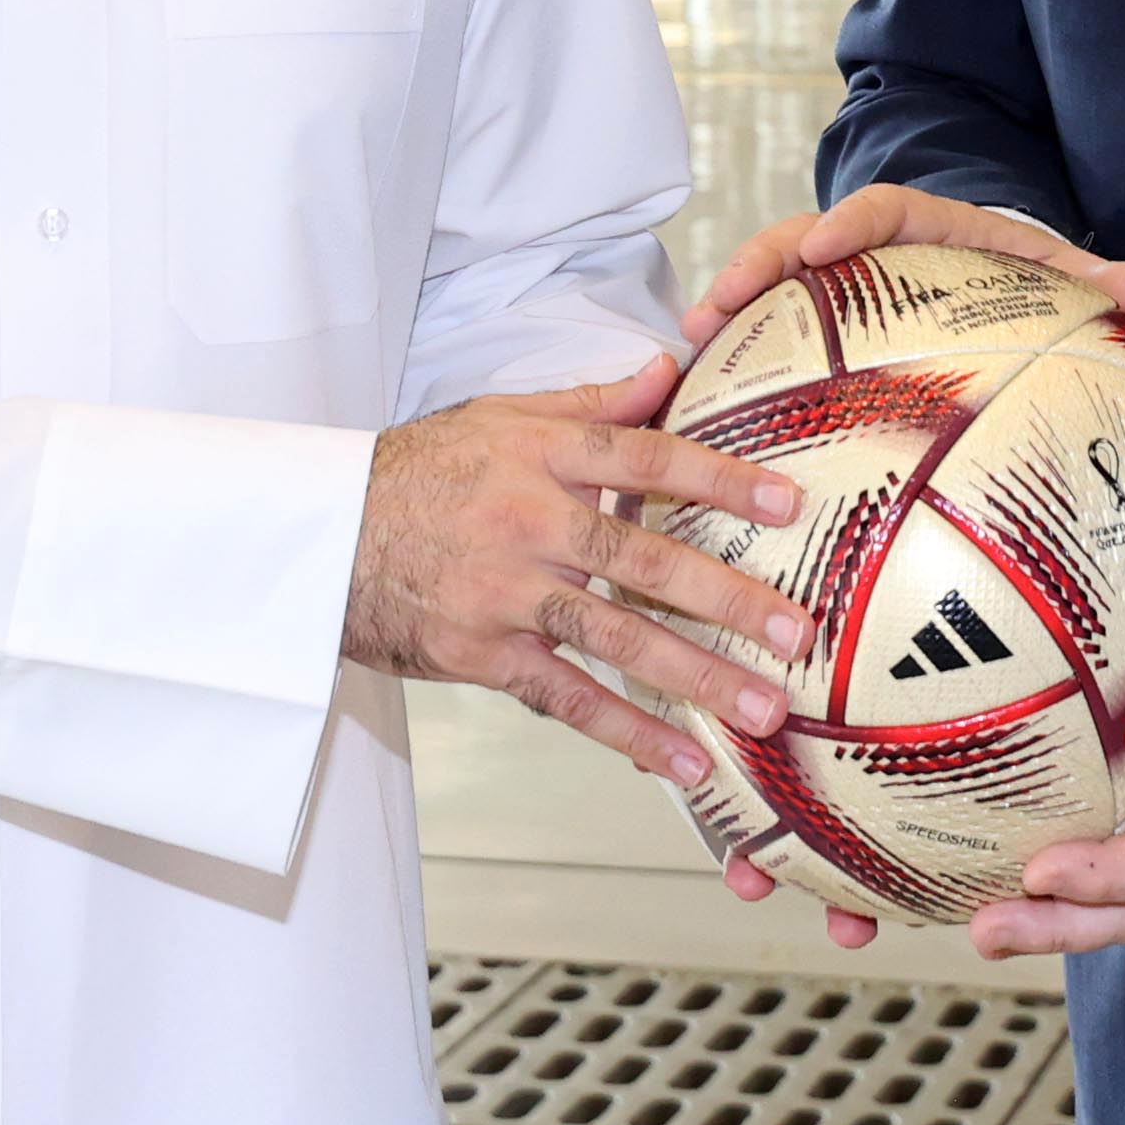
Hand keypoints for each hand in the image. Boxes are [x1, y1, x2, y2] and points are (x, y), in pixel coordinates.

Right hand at [344, 360, 815, 793]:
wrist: (326, 537)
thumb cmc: (423, 470)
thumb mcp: (500, 416)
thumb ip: (590, 401)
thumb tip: (668, 365)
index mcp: (541, 454)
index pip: (645, 458)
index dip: (718, 479)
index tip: (788, 503)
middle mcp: (530, 522)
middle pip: (641, 559)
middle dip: (726, 597)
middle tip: (797, 628)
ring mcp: (508, 595)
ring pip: (614, 636)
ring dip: (694, 675)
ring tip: (761, 707)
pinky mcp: (484, 655)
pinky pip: (567, 698)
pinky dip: (626, 732)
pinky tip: (682, 760)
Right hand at [679, 183, 1124, 353]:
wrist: (978, 276)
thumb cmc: (1011, 275)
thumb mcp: (1050, 271)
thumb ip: (1091, 281)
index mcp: (920, 227)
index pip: (881, 211)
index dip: (849, 224)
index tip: (824, 247)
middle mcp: (863, 250)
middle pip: (799, 244)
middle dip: (757, 266)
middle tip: (719, 303)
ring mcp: (830, 287)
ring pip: (770, 288)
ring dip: (730, 311)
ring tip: (690, 348)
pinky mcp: (814, 328)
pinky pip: (768, 335)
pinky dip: (736, 358)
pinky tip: (702, 399)